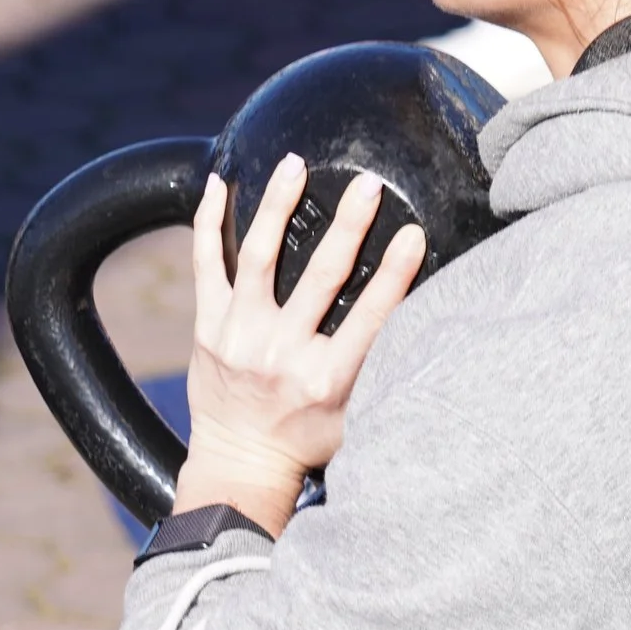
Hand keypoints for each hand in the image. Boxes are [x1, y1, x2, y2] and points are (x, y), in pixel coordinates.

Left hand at [176, 155, 425, 532]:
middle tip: (368, 184)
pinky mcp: (209, 327)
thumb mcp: (357, 418)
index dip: (396, 272)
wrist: (239, 464)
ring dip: (279, 206)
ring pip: (258, 257)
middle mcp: (281, 354)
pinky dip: (207, 222)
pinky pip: (206, 265)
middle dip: (349, 225)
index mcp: (326, 379)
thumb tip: (424, 323)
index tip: (414, 233)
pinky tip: (218, 183)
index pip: (370, 316)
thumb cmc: (308, 441)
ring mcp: (239, 337)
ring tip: (296, 164)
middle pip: (321, 276)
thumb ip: (380, 373)